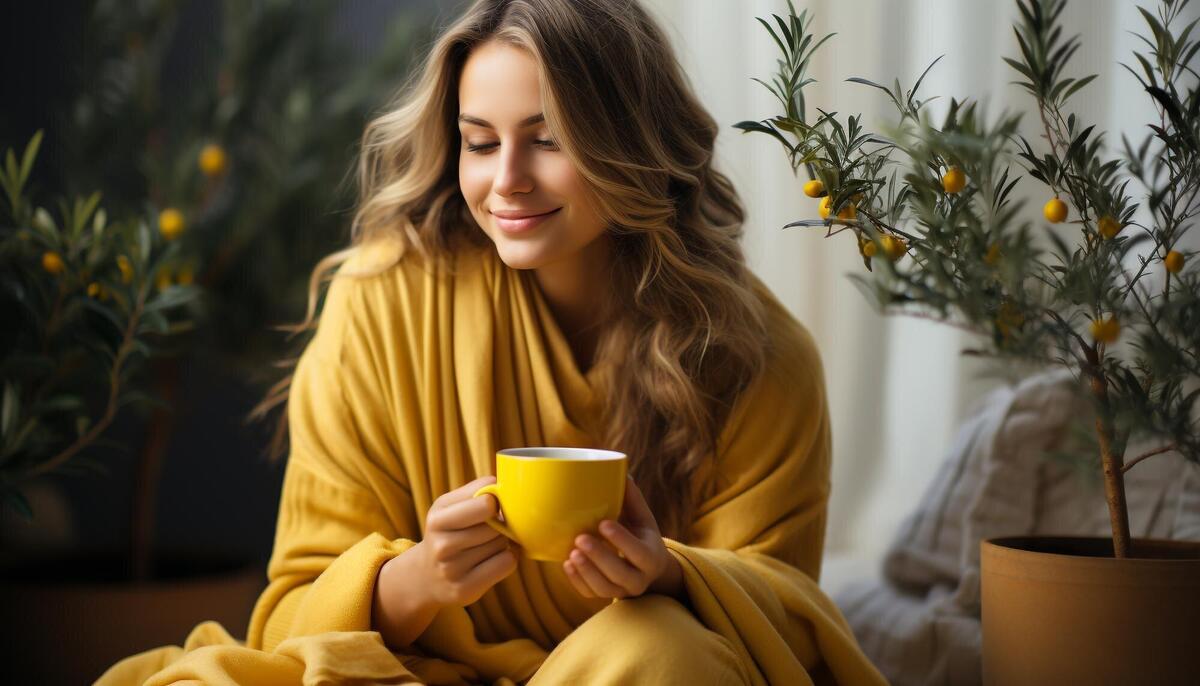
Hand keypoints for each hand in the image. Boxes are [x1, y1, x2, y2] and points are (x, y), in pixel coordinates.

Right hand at [410, 475, 518, 607]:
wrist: (425, 577)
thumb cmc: (446, 533)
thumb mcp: (449, 507)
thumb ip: (475, 490)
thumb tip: (504, 484)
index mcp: (438, 519)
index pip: (486, 503)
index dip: (495, 503)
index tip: (491, 507)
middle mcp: (442, 546)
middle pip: (497, 526)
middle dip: (499, 525)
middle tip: (489, 530)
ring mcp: (453, 570)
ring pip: (503, 544)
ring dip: (503, 543)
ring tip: (487, 545)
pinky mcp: (466, 590)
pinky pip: (506, 564)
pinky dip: (508, 559)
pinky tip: (494, 559)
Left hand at [562, 476, 684, 600]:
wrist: (645, 568)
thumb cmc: (639, 534)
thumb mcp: (642, 518)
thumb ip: (631, 499)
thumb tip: (621, 470)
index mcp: (652, 556)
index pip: (639, 552)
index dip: (622, 540)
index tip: (603, 523)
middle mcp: (640, 579)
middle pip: (620, 573)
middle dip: (599, 557)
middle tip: (580, 538)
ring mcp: (622, 591)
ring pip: (604, 588)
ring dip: (586, 571)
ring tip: (572, 553)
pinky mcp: (606, 595)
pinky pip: (591, 593)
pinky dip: (577, 581)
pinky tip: (566, 564)